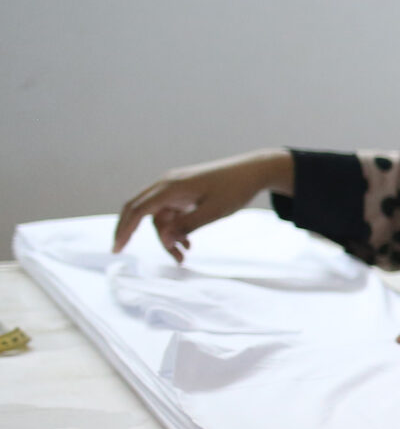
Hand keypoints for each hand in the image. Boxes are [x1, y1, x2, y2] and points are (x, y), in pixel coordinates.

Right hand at [114, 149, 294, 260]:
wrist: (252, 171)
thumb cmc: (234, 189)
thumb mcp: (214, 212)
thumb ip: (187, 226)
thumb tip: (164, 239)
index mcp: (170, 187)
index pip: (138, 209)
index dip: (125, 229)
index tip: (117, 248)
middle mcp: (167, 185)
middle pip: (139, 210)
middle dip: (132, 232)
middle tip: (121, 251)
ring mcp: (174, 188)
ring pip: (159, 216)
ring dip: (167, 237)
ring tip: (183, 256)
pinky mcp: (183, 193)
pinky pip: (171, 214)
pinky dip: (176, 229)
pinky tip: (188, 244)